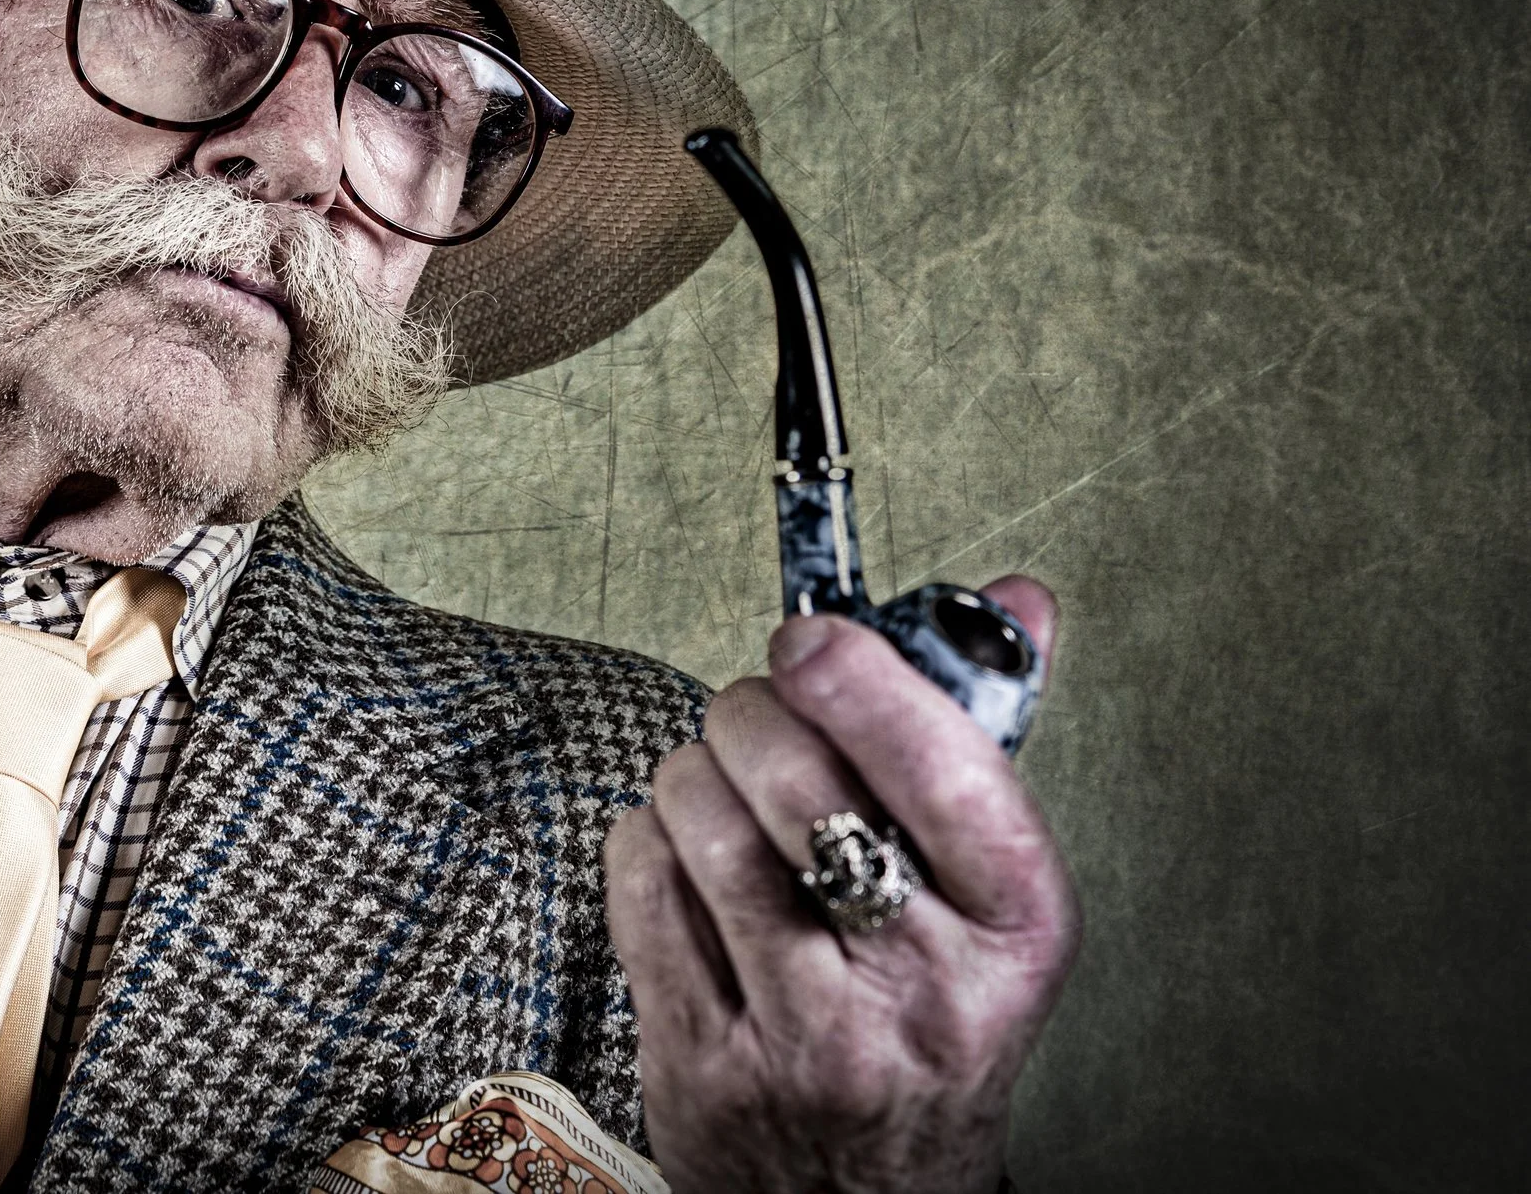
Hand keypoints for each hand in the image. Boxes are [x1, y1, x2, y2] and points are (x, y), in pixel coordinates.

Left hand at [605, 578, 1080, 1193]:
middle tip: (760, 708)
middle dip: (757, 711)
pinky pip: (639, 883)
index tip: (814, 636)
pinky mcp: (703, 1060)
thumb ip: (989, 738)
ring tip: (718, 781)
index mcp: (1015, 930)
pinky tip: (680, 851)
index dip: (866, 681)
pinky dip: (644, 835)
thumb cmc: (932, 1015)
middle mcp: (917, 991)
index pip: (947, 774)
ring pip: (705, 823)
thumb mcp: (995, 899)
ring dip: (692, 770)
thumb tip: (1017, 597)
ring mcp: (805, 1035)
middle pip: (801, 783)